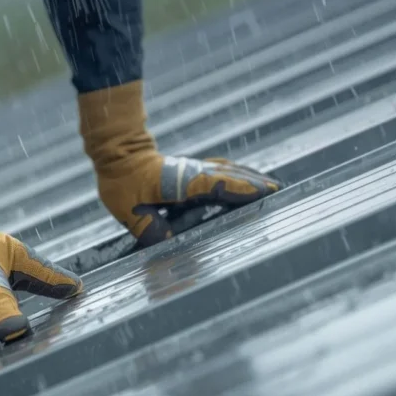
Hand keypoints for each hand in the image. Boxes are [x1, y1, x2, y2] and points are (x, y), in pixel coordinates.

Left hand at [97, 153, 281, 246]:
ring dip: (250, 178)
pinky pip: (222, 170)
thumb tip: (169, 245)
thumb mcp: (128, 210)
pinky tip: (248, 181)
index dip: (238, 189)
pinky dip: (239, 175)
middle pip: (229, 176)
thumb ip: (149, 228)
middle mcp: (190, 173)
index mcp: (177, 182)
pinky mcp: (193, 168)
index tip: (262, 192)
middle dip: (254, 184)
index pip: (214, 185)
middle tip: (279, 193)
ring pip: (228, 171)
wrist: (117, 150)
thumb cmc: (121, 180)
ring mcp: (193, 168)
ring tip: (271, 187)